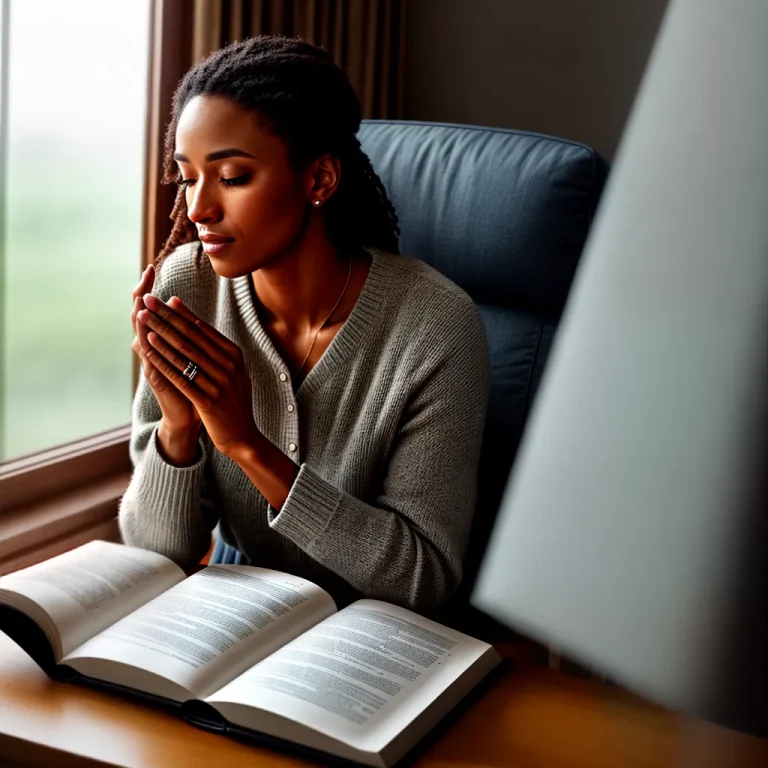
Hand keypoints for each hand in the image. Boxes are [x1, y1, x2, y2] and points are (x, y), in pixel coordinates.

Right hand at [131, 265, 200, 436]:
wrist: (195, 416)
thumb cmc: (196, 385)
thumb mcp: (195, 356)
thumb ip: (190, 337)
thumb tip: (191, 317)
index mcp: (164, 342)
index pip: (154, 310)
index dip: (150, 290)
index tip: (152, 268)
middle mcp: (153, 350)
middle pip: (141, 316)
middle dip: (142, 295)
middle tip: (144, 273)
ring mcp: (152, 364)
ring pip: (141, 336)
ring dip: (141, 318)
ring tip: (140, 298)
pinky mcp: (156, 380)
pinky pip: (148, 361)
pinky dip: (146, 347)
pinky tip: (145, 334)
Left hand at [137, 294, 260, 457]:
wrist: (243, 435)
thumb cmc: (233, 401)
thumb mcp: (232, 371)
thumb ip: (218, 350)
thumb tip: (196, 324)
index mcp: (234, 356)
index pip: (203, 329)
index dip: (181, 313)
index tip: (164, 298)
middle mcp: (228, 366)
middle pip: (191, 336)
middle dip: (166, 316)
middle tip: (148, 300)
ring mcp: (219, 383)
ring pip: (184, 354)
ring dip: (161, 334)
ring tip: (144, 319)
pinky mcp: (208, 401)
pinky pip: (180, 377)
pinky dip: (163, 361)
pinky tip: (149, 349)